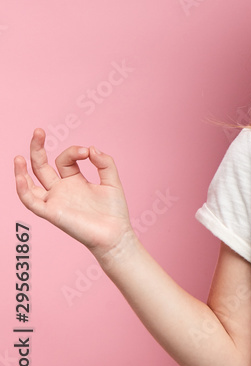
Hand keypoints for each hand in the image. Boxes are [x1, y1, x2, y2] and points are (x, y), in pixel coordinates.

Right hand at [13, 129, 134, 260]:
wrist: (115, 234)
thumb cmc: (114, 211)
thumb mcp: (112, 181)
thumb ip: (104, 163)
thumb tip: (91, 148)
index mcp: (74, 180)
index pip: (65, 160)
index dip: (74, 151)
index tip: (88, 152)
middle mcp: (61, 189)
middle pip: (41, 166)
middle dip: (38, 148)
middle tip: (38, 131)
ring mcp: (55, 200)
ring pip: (30, 183)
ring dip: (22, 170)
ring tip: (19, 156)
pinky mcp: (52, 213)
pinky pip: (31, 201)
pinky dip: (23, 189)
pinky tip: (20, 177)